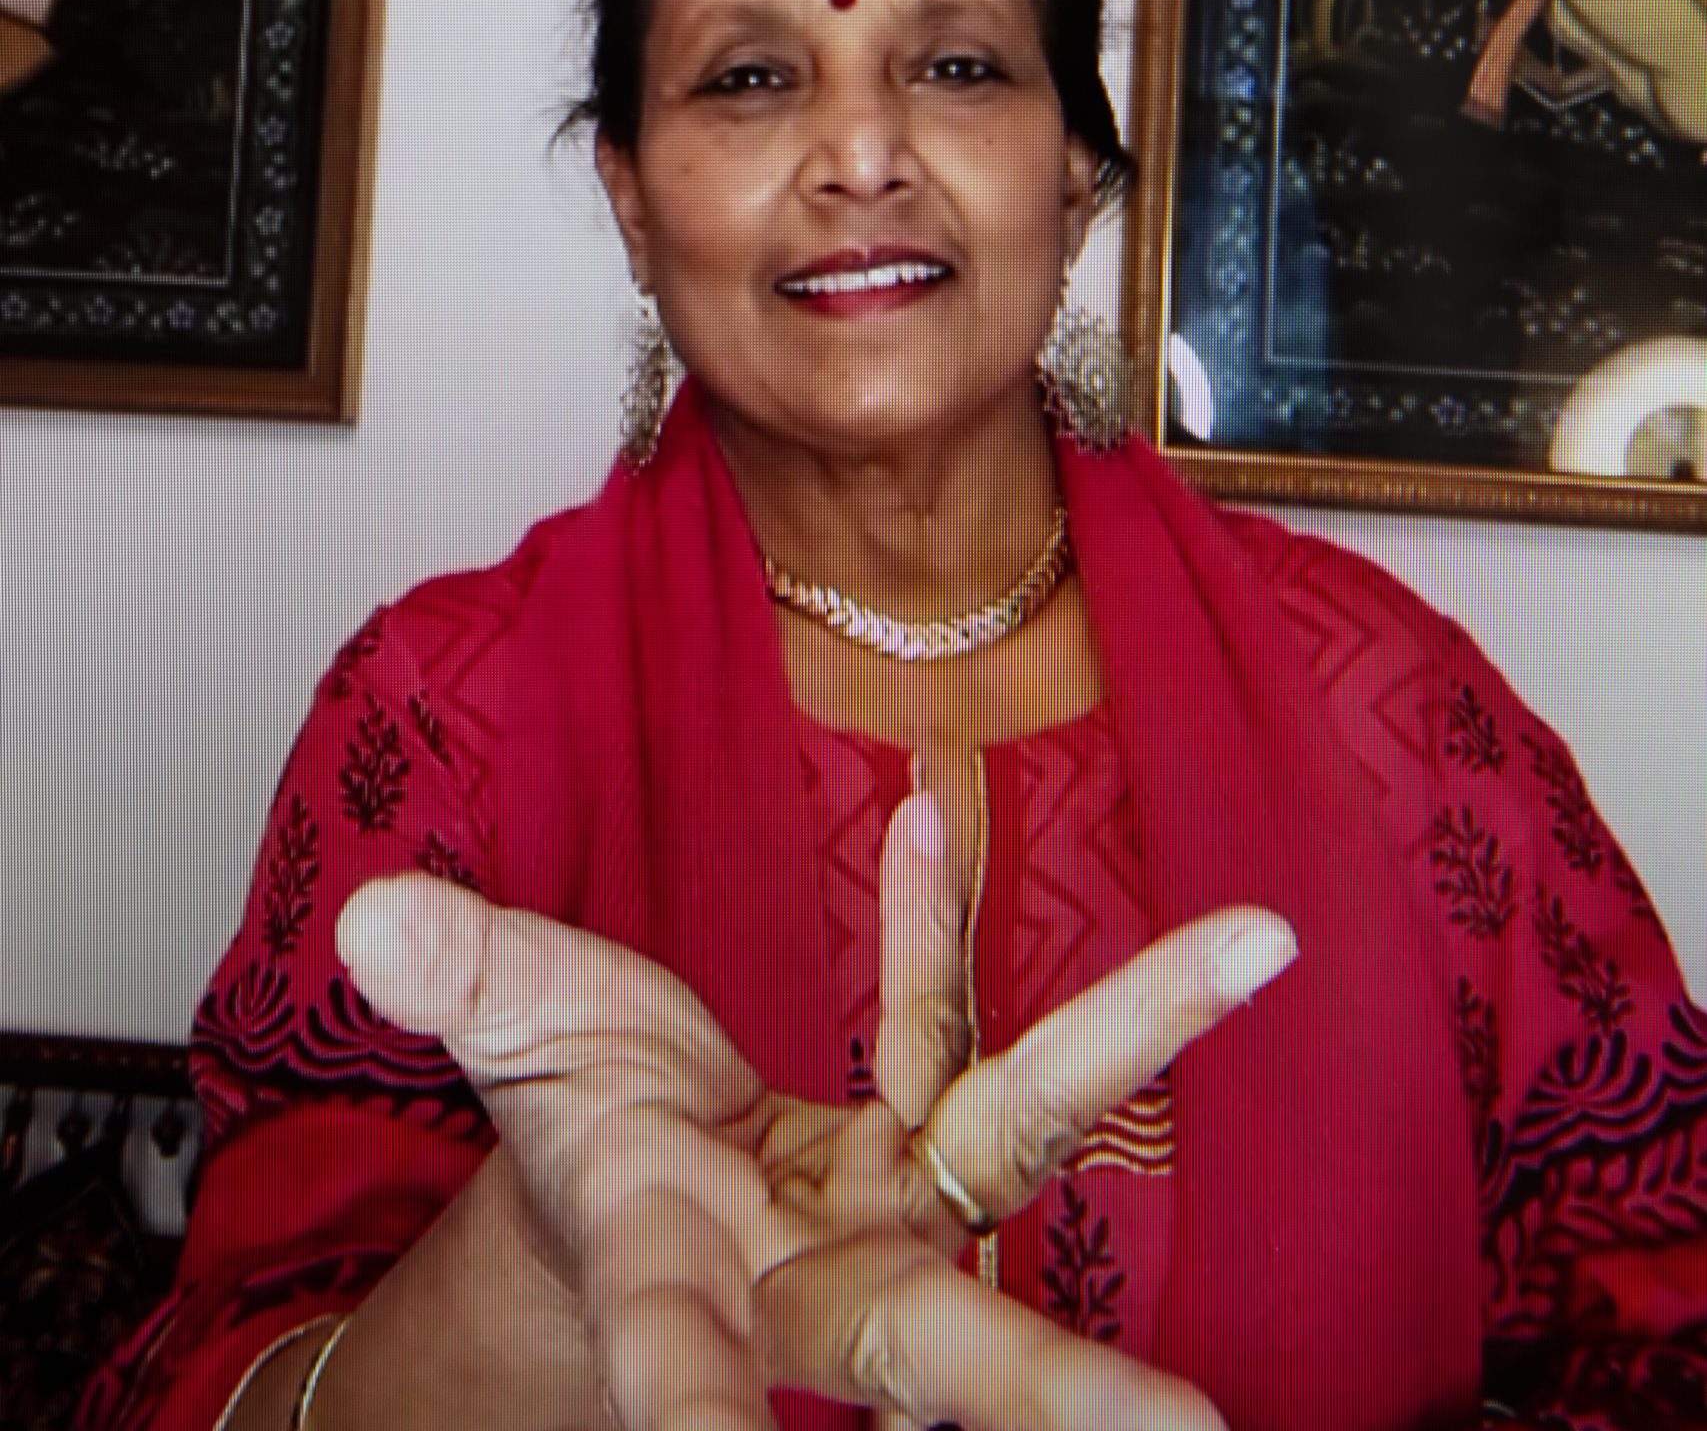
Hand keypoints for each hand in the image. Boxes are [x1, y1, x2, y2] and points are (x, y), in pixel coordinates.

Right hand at [337, 795, 1295, 1430]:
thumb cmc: (568, 1138)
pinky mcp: (915, 1139)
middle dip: (1048, 1396)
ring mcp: (878, 1206)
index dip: (701, 1426)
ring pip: (1011, 1139)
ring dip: (1125, 1042)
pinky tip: (926, 814)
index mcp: (668, 1280)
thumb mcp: (502, 1049)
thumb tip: (373, 911)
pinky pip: (940, 1019)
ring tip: (1255, 945)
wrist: (618, 1181)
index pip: (684, 1374)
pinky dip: (932, 923)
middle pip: (931, 1337)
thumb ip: (459, 979)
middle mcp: (797, 1272)